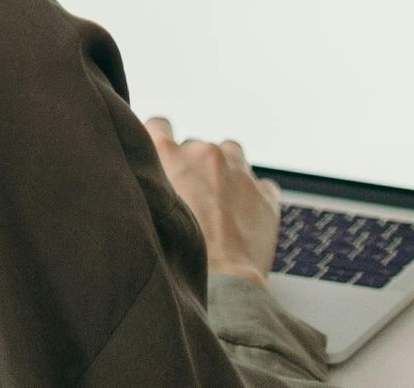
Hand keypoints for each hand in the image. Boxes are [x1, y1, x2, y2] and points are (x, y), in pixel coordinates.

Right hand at [144, 117, 282, 283]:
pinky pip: (260, 185)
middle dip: (194, 169)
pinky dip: (253, 198)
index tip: (164, 159)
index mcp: (170, 154)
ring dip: (225, 173)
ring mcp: (238, 170)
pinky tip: (243, 221)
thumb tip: (149, 181)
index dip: (161, 142)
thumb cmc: (174, 258)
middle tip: (191, 203)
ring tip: (219, 209)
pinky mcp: (265, 194)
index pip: (159, 125)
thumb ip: (149, 185)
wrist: (219, 287)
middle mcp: (204, 153)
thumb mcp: (148, 211)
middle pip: (196, 148)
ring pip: (231, 155)